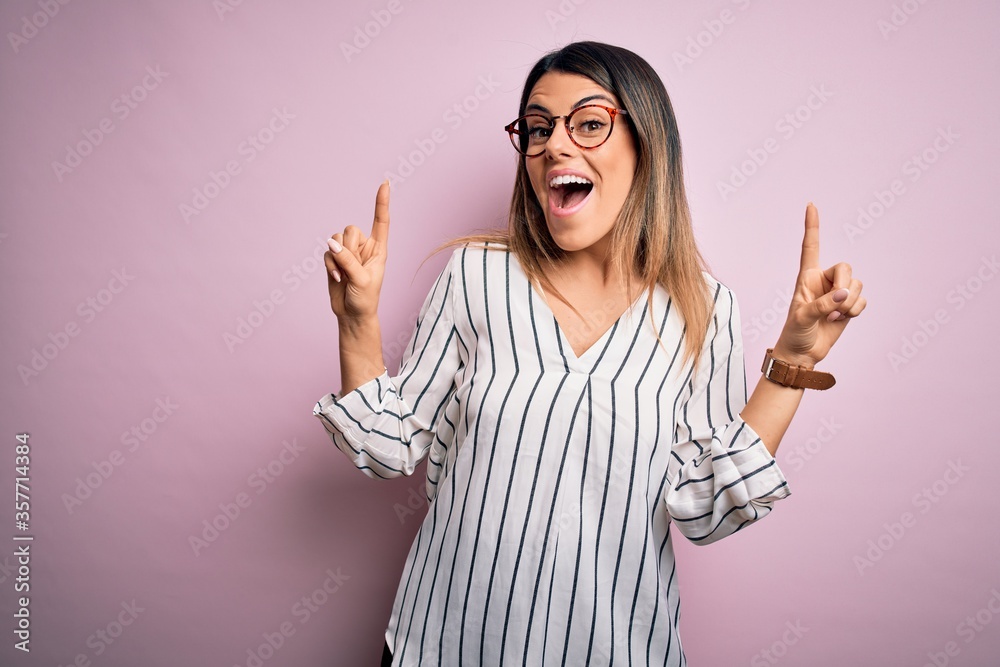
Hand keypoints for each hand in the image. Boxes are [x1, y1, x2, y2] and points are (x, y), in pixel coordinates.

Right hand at [325, 180, 390, 322]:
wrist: (352, 315)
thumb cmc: (365, 299)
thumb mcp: (361, 280)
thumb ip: (348, 260)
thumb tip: (331, 242)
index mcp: (379, 249)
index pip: (381, 221)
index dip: (382, 202)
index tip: (385, 183)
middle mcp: (364, 247)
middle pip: (351, 229)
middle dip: (348, 248)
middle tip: (352, 268)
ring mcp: (348, 253)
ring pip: (336, 238)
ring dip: (337, 257)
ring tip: (344, 275)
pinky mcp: (335, 259)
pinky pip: (327, 251)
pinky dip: (330, 265)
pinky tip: (337, 278)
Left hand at [773, 203, 866, 366]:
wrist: (802, 352)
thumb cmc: (795, 332)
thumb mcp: (802, 317)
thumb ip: (822, 304)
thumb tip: (843, 295)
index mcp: (807, 277)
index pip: (811, 246)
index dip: (812, 226)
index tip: (811, 204)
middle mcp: (824, 280)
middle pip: (846, 267)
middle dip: (845, 285)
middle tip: (836, 303)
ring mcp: (838, 292)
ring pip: (857, 284)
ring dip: (849, 302)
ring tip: (834, 315)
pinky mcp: (849, 305)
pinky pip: (863, 299)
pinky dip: (856, 310)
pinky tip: (841, 318)